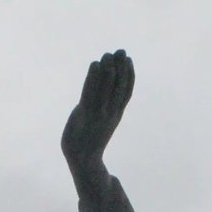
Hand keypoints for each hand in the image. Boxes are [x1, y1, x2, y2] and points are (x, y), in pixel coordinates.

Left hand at [61, 49, 134, 172]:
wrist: (83, 161)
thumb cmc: (87, 144)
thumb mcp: (97, 125)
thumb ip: (99, 112)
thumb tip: (92, 103)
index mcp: (115, 115)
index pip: (126, 92)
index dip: (129, 75)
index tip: (129, 60)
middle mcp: (110, 113)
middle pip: (119, 86)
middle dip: (121, 67)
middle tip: (121, 51)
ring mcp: (99, 114)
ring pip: (107, 87)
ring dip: (109, 69)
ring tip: (109, 54)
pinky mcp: (85, 114)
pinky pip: (91, 92)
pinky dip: (93, 77)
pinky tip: (95, 64)